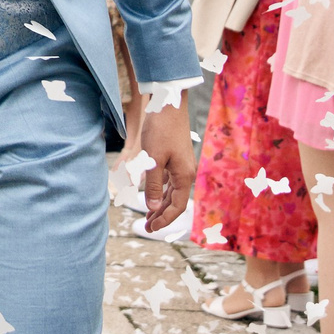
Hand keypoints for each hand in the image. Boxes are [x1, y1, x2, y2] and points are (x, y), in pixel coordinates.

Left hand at [135, 102, 194, 231]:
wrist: (168, 105)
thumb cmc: (161, 130)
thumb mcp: (152, 159)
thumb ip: (152, 185)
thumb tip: (151, 208)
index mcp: (184, 176)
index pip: (176, 207)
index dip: (164, 219)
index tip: (151, 229)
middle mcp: (186, 173)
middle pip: (174, 202)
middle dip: (161, 215)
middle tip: (147, 227)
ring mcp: (182, 166)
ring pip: (171, 192)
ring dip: (159, 205)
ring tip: (148, 217)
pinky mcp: (176, 159)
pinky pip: (169, 182)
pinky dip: (160, 192)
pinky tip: (152, 197)